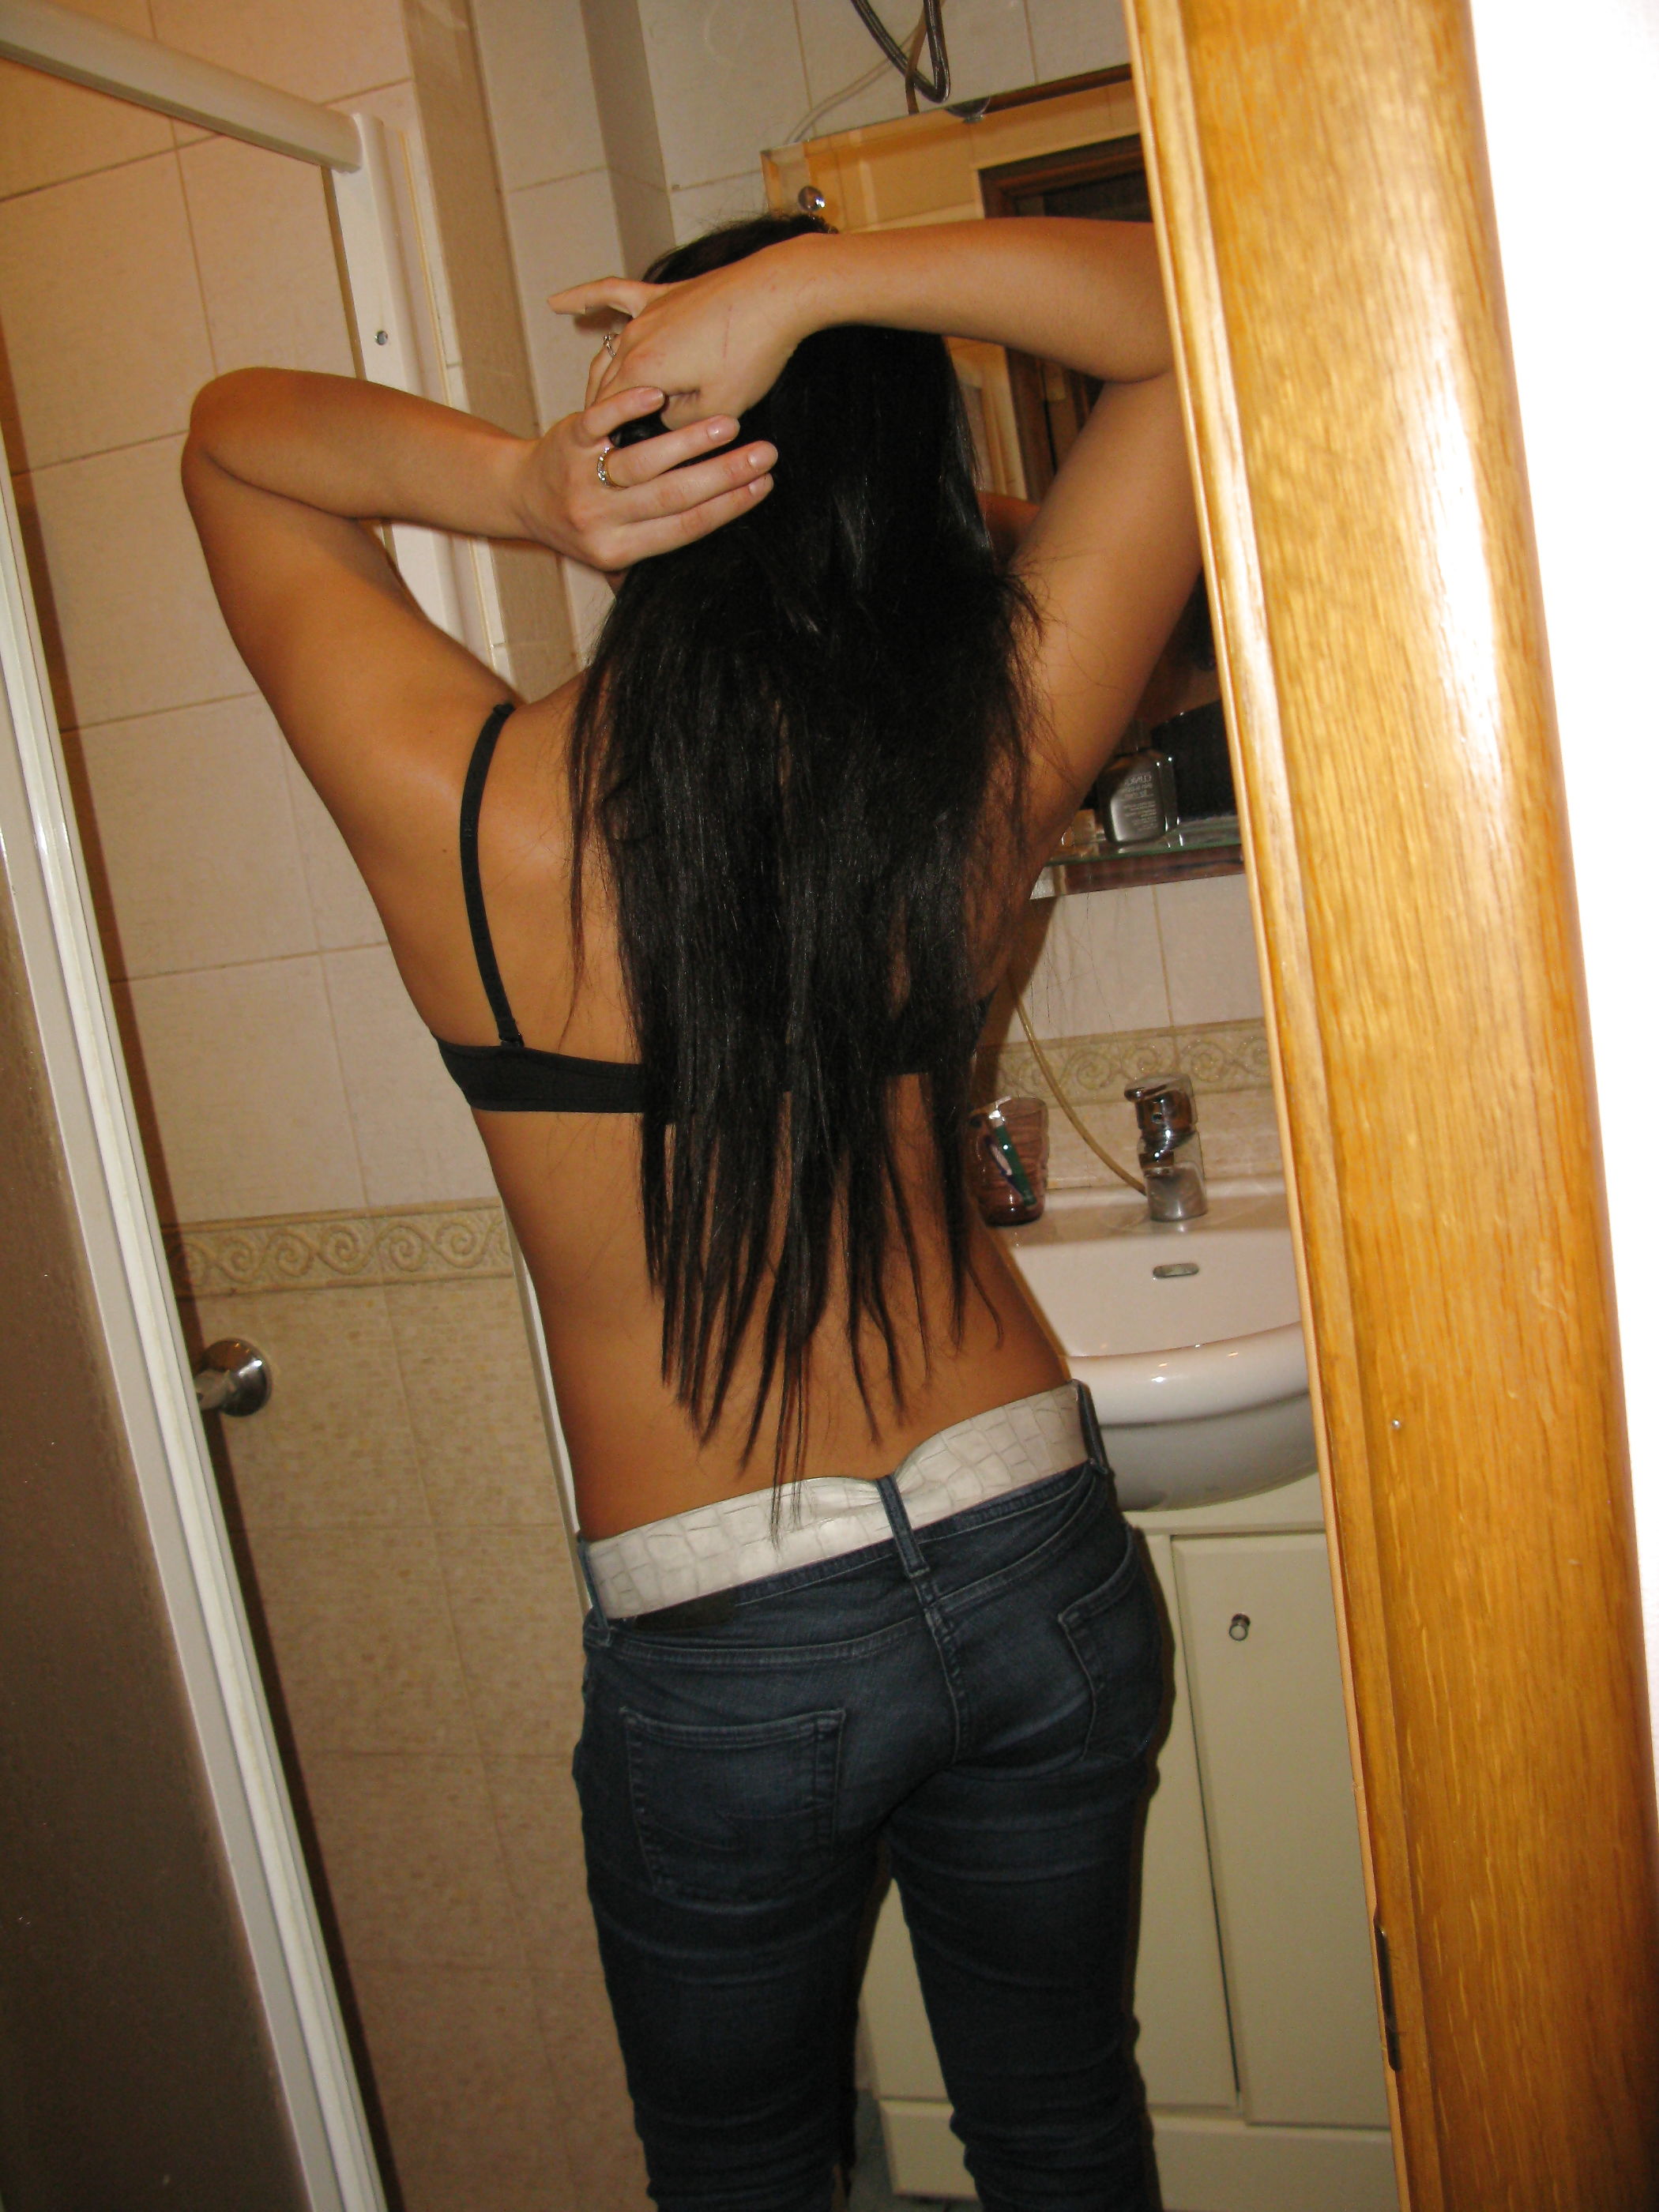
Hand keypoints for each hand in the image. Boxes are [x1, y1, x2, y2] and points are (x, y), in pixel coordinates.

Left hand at [511, 382, 774, 571]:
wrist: (521, 495)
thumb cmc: (578, 521)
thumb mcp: (611, 548)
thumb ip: (655, 544)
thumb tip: (714, 556)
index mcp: (619, 549)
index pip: (685, 527)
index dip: (729, 506)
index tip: (764, 484)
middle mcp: (600, 520)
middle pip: (671, 497)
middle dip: (724, 475)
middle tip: (765, 454)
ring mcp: (582, 479)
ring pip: (642, 463)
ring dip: (689, 443)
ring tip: (729, 425)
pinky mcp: (568, 441)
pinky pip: (600, 423)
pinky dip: (628, 408)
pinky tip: (659, 395)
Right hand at [549, 237, 816, 427]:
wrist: (777, 293)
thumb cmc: (752, 354)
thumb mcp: (719, 409)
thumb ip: (681, 424)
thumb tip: (662, 426)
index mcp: (642, 375)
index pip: (608, 418)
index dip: (610, 444)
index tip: (612, 468)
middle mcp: (632, 343)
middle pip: (605, 388)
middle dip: (604, 419)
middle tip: (607, 449)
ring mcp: (643, 315)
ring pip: (607, 352)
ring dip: (599, 379)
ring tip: (595, 407)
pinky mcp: (660, 295)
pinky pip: (612, 296)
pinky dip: (584, 299)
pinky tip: (556, 304)